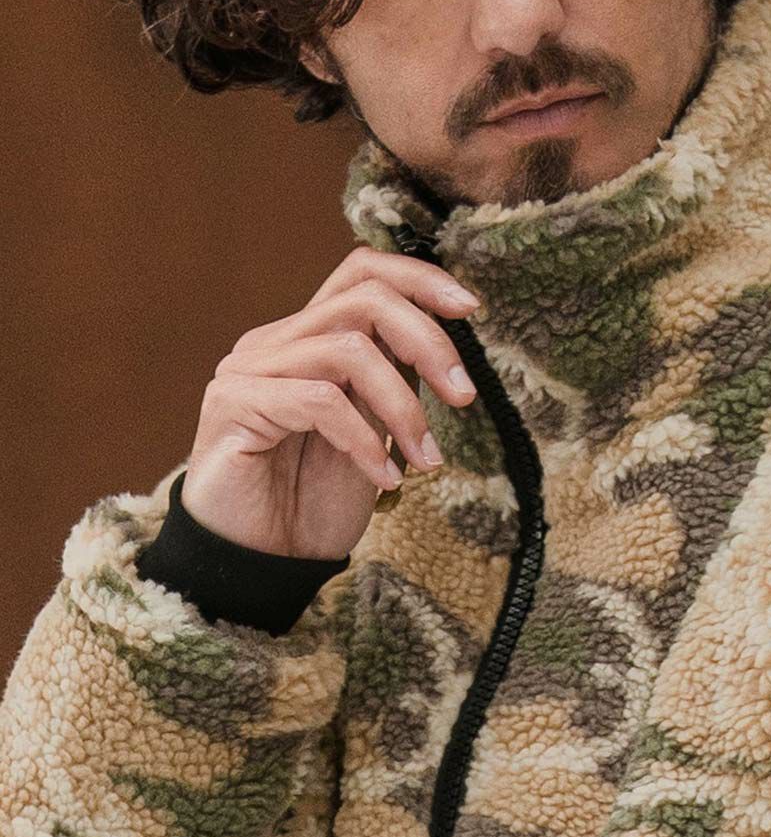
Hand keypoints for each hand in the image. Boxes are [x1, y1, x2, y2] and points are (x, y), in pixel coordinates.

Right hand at [176, 244, 480, 559]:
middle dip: (429, 343)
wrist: (262, 564)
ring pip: (348, 351)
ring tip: (425, 461)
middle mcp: (275, 342)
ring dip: (404, 409)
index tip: (472, 309)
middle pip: (364, 299)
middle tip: (463, 398)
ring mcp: (249, 369)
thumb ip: (394, 382)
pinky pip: (320, 402)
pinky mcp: (233, 404)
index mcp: (309, 339)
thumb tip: (444, 350)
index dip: (420, 278)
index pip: (362, 272)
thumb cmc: (316, 502)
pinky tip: (384, 480)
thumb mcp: (376, 432)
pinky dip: (366, 441)